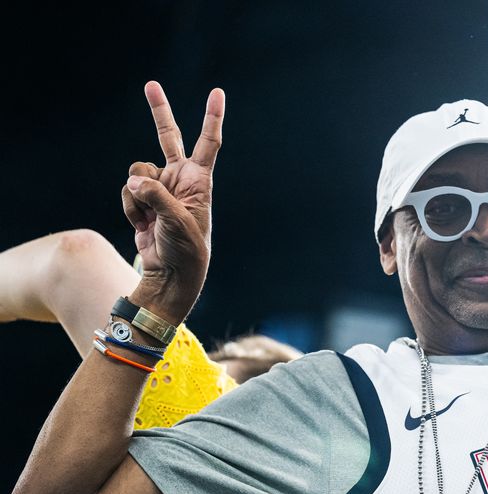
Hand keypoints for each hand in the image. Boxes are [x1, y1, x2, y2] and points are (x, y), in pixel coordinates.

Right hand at [121, 81, 224, 321]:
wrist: (171, 273)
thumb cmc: (186, 250)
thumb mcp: (177, 223)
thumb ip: (157, 197)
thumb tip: (135, 181)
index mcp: (199, 181)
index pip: (208, 143)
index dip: (212, 117)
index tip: (217, 93)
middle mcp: (180, 179)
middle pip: (169, 138)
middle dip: (159, 111)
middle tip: (150, 84)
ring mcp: (160, 188)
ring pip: (136, 173)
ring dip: (137, 196)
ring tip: (151, 219)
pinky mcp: (143, 200)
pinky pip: (128, 191)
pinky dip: (131, 208)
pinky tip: (142, 225)